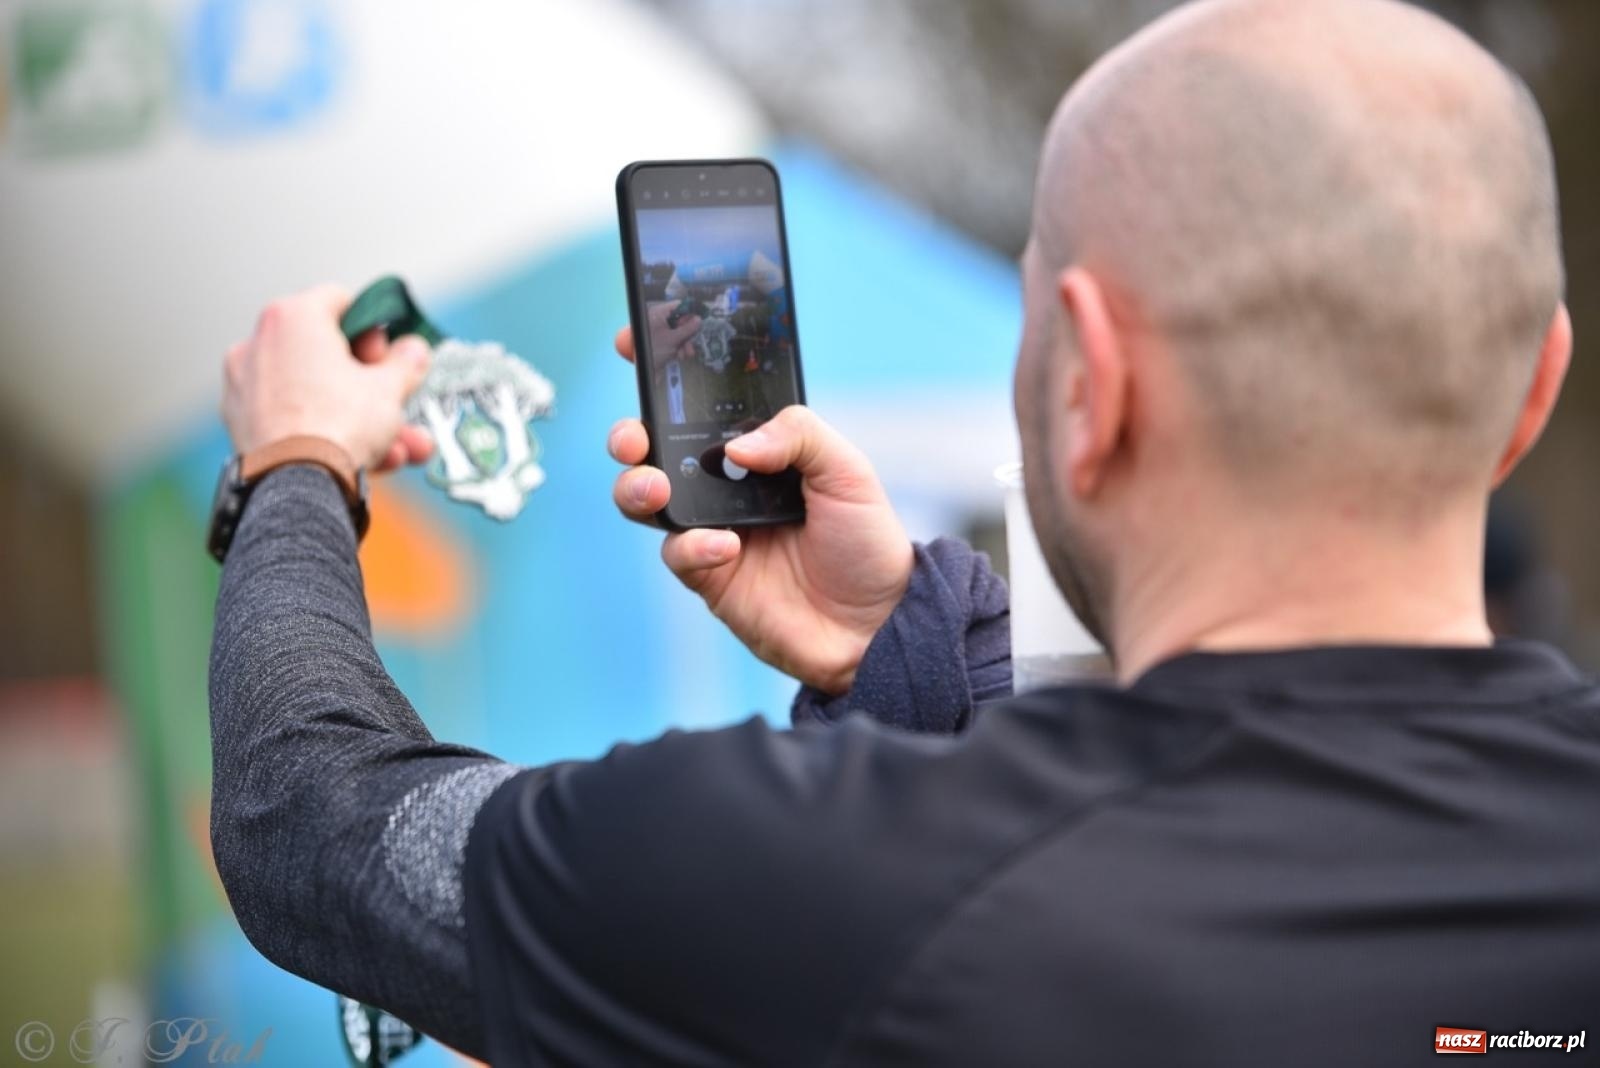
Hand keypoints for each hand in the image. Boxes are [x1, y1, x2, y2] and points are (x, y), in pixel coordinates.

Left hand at [223, 284, 434, 471]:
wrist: (297, 484)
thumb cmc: (340, 424)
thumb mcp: (390, 388)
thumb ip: (405, 363)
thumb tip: (414, 350)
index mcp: (293, 317)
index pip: (340, 302)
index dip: (374, 329)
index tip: (389, 358)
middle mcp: (259, 342)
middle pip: (327, 353)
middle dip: (372, 385)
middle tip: (396, 403)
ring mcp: (244, 383)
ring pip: (314, 392)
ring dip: (358, 418)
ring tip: (397, 449)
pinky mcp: (241, 421)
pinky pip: (293, 417)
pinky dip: (324, 432)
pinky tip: (363, 460)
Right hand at [609, 325, 913, 694]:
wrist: (877, 625)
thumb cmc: (866, 543)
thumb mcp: (847, 470)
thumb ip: (797, 433)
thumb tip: (735, 444)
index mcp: (756, 447)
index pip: (701, 402)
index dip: (664, 371)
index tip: (636, 341)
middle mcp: (724, 484)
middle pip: (654, 448)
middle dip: (629, 433)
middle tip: (634, 435)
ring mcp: (710, 528)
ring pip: (645, 499)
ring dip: (636, 486)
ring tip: (655, 486)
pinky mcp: (708, 575)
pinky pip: (678, 553)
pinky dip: (693, 545)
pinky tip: (727, 546)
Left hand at [644, 301, 701, 361]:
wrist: (643, 369)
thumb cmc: (654, 349)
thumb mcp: (673, 339)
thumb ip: (687, 329)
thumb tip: (699, 319)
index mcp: (659, 313)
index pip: (678, 306)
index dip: (690, 312)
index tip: (700, 319)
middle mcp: (659, 319)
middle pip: (680, 321)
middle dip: (688, 334)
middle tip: (693, 342)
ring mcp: (660, 331)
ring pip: (678, 333)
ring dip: (685, 344)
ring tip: (686, 354)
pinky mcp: (661, 341)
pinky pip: (674, 341)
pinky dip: (678, 348)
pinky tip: (679, 356)